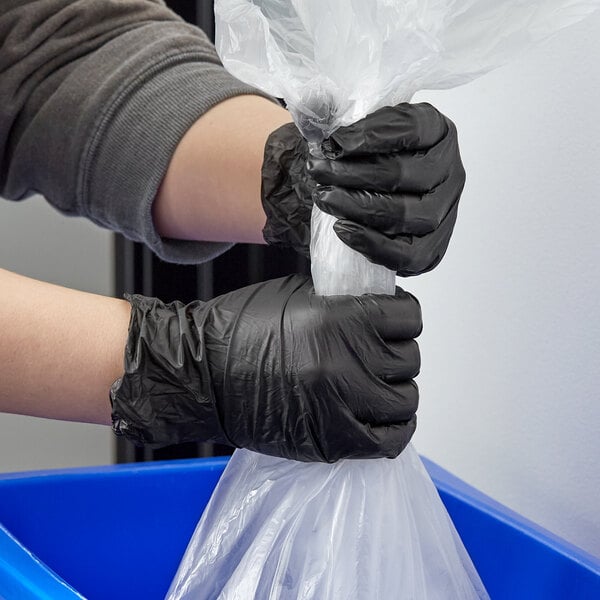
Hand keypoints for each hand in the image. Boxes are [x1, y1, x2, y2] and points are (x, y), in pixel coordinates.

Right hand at [110, 275, 421, 461]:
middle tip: (377, 350)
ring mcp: (341, 407)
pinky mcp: (332, 441)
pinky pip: (390, 440)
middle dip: (395, 349)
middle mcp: (346, 364)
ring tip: (378, 383)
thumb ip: (343, 298)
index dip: (403, 315)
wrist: (201, 376)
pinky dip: (395, 427)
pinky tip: (382, 413)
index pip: (408, 318)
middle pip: (408, 358)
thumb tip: (376, 304)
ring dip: (396, 388)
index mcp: (339, 321)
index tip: (394, 318)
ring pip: (405, 399)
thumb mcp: (294, 292)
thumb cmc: (239, 330)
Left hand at [262, 103, 464, 275]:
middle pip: (405, 174)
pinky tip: (343, 229)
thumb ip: (339, 109)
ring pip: (408, 215)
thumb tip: (316, 95)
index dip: (369, 136)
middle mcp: (451, 170)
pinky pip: (408, 254)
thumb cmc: (370, 159)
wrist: (378, 199)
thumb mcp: (360, 128)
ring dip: (359, 207)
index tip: (332, 142)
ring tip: (325, 199)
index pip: (411, 128)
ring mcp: (446, 211)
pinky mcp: (433, 247)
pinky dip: (373, 244)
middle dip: (353, 173)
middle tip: (318, 172)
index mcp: (438, 132)